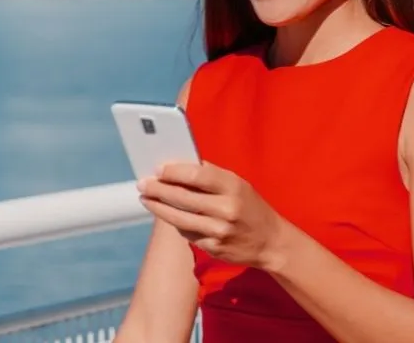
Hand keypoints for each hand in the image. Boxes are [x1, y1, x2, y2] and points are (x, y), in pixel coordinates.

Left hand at [137, 161, 289, 269]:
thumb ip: (213, 175)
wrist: (271, 242)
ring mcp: (219, 230)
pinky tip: (166, 215)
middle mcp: (227, 208)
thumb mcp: (239, 185)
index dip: (174, 172)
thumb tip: (180, 165)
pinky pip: (187, 233)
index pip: (197, 175)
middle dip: (158, 190)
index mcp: (233, 186)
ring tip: (145, 199)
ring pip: (179, 218)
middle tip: (142, 184)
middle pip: (183, 197)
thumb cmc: (251, 207)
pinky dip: (175, 223)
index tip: (158, 169)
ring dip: (158, 208)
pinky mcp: (214, 248)